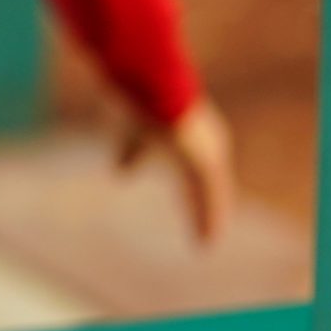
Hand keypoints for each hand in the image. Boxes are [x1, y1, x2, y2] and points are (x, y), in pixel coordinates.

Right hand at [119, 97, 234, 242]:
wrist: (151, 87)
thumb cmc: (139, 104)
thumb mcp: (129, 135)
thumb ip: (129, 153)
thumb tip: (121, 175)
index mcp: (187, 136)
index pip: (191, 170)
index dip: (189, 192)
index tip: (186, 206)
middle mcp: (205, 142)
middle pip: (203, 184)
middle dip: (201, 207)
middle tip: (203, 234)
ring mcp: (209, 151)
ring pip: (209, 193)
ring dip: (206, 217)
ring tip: (205, 243)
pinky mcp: (207, 161)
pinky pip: (209, 196)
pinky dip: (207, 218)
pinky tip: (206, 238)